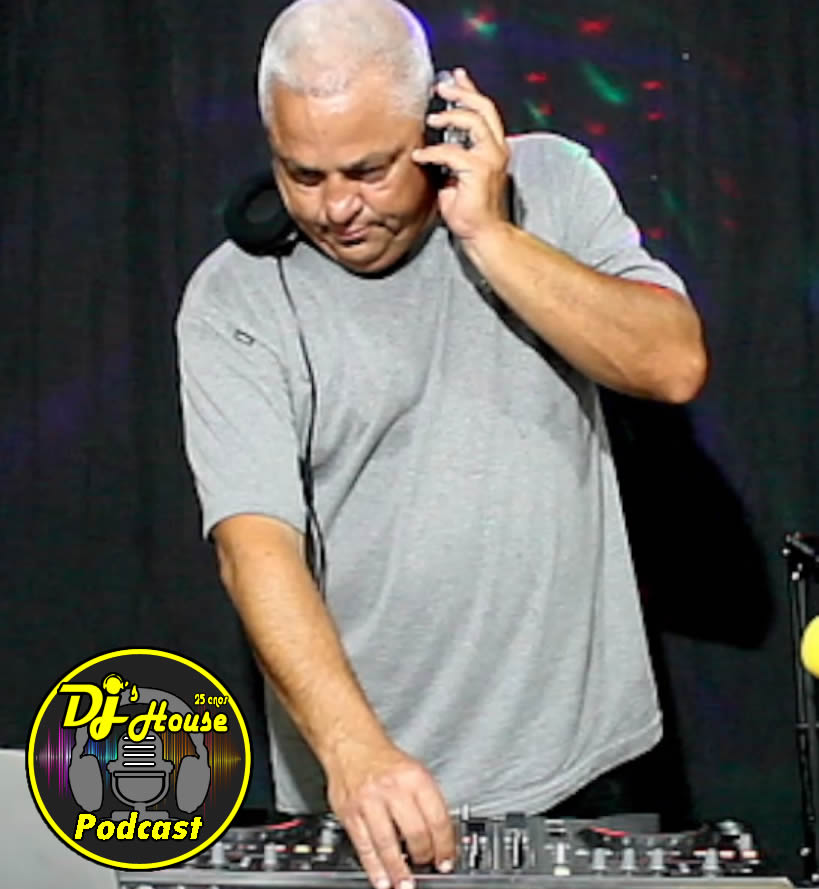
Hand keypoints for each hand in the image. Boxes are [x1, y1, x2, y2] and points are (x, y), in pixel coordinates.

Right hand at [326, 738, 455, 888]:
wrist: (351, 744)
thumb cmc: (384, 760)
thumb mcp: (414, 771)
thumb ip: (426, 802)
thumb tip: (441, 837)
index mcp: (415, 778)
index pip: (437, 818)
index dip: (445, 844)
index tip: (447, 859)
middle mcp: (392, 789)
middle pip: (415, 832)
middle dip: (424, 857)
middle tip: (427, 868)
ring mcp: (369, 801)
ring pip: (387, 843)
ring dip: (398, 870)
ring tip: (405, 885)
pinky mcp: (350, 813)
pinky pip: (363, 845)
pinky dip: (373, 867)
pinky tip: (381, 879)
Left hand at [412, 67, 509, 242]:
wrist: (484, 235)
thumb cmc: (470, 210)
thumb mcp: (458, 176)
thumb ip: (452, 157)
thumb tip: (431, 143)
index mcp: (494, 148)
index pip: (485, 111)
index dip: (470, 91)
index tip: (456, 76)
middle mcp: (497, 150)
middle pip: (484, 108)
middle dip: (461, 92)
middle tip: (440, 86)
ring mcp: (491, 160)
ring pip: (473, 122)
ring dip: (450, 116)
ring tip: (431, 119)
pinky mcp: (479, 172)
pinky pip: (452, 153)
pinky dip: (433, 152)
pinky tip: (419, 156)